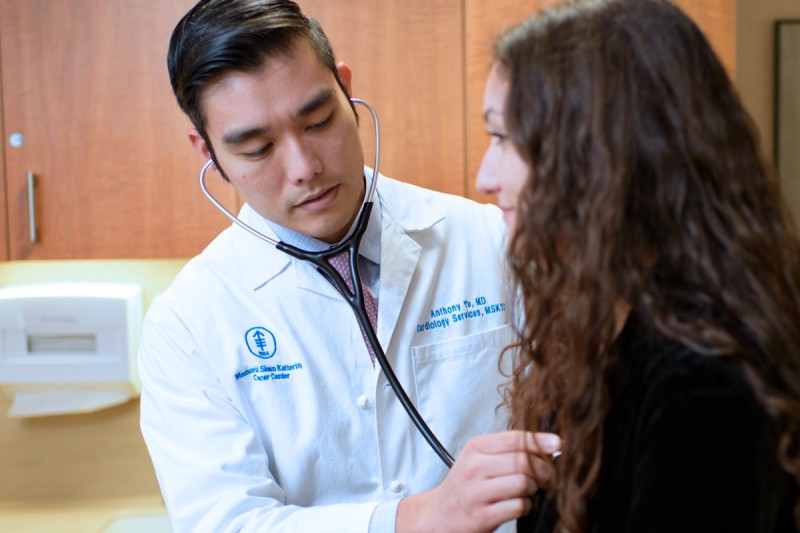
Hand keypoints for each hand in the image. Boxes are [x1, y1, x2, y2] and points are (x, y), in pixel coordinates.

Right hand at [396, 430, 560, 532]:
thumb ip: (507, 450)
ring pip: (523, 483)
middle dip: (542, 469)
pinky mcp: (482, 516)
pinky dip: (525, 506)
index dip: (540, 440)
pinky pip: (518, 506)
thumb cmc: (464, 485)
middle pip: (522, 461)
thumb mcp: (478, 458)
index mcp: (475, 448)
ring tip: (528, 491)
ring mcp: (477, 492)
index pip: (514, 438)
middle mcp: (474, 468)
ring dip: (533, 489)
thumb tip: (548, 443)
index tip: (557, 443)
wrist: (439, 514)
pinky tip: (518, 505)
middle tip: (545, 476)